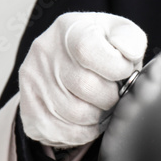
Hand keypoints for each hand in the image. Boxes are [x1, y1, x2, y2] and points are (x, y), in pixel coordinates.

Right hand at [18, 12, 146, 146]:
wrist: (68, 66)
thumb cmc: (102, 50)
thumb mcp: (119, 34)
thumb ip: (130, 38)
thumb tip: (128, 52)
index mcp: (68, 29)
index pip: (88, 50)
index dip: (115, 68)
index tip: (124, 71)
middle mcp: (44, 52)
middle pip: (85, 86)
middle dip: (110, 96)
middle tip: (114, 93)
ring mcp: (33, 82)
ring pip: (76, 114)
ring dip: (99, 116)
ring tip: (102, 105)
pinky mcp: (30, 110)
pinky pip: (64, 132)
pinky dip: (85, 131)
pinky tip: (89, 118)